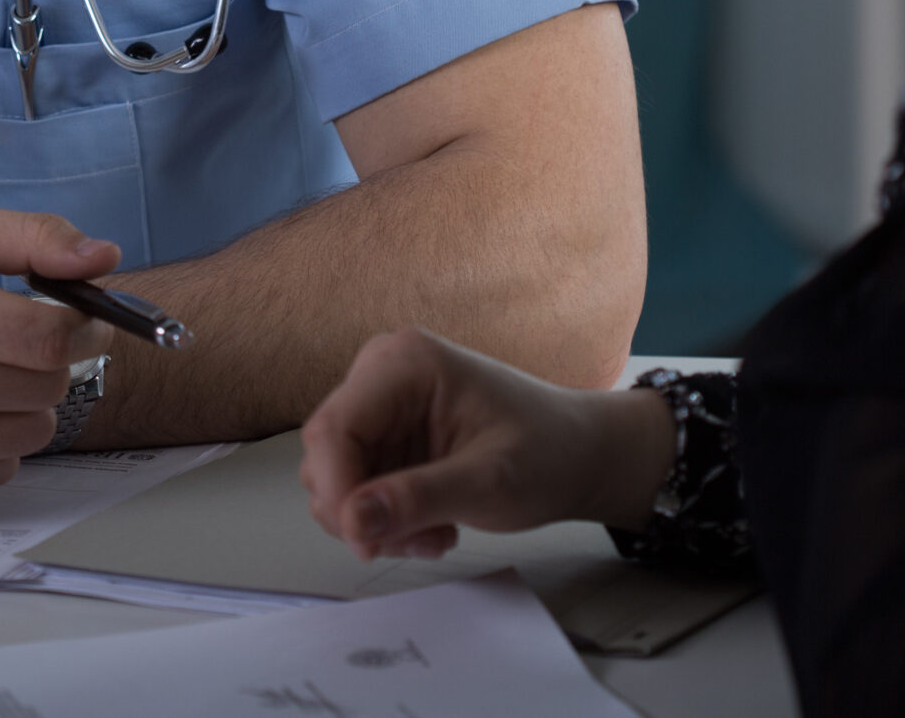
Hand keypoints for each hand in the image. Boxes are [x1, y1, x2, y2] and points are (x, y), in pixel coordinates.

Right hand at [0, 205, 118, 504]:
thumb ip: (34, 237)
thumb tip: (104, 258)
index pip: (53, 338)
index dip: (83, 325)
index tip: (75, 316)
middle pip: (49, 386)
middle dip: (47, 359)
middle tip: (12, 339)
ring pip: (35, 430)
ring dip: (24, 402)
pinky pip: (4, 468)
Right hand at [298, 328, 675, 559]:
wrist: (578, 454)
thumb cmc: (549, 452)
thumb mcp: (490, 481)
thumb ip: (420, 498)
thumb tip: (354, 520)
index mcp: (404, 362)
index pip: (333, 428)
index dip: (338, 491)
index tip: (366, 542)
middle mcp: (382, 375)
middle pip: (326, 455)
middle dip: (362, 511)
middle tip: (418, 541)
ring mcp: (381, 407)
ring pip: (337, 479)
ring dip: (377, 521)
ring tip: (436, 533)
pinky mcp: (386, 438)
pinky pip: (358, 489)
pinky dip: (387, 520)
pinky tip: (434, 525)